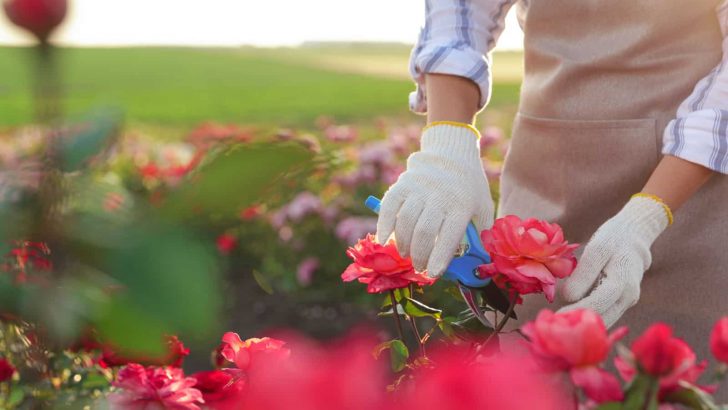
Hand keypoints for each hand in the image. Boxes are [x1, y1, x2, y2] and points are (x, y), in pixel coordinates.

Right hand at [376, 122, 493, 278]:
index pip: (449, 236)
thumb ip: (481, 234)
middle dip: (420, 255)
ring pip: (405, 222)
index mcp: (462, 204)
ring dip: (403, 244)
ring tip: (406, 254)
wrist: (452, 152)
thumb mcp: (483, 206)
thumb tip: (478, 263)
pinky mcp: (402, 183)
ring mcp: (419, 188)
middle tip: (419, 267)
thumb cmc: (469, 186)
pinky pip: (389, 207)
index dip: (440, 258)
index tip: (433, 273)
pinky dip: (384, 225)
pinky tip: (384, 239)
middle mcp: (439, 196)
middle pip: (425, 232)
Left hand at [557, 195, 670, 326]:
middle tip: (554, 326)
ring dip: (583, 324)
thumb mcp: (597, 249)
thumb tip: (568, 298)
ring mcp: (627, 302)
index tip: (557, 318)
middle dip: (578, 324)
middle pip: (601, 318)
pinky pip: (605, 315)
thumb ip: (584, 273)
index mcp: (622, 282)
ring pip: (604, 320)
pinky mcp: (621, 303)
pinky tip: (571, 316)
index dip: (576, 312)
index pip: (597, 304)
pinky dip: (590, 318)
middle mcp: (628, 297)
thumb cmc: (613, 240)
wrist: (634, 237)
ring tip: (560, 323)